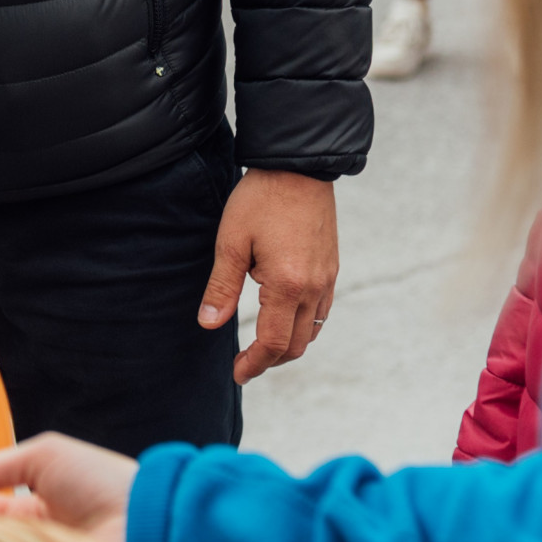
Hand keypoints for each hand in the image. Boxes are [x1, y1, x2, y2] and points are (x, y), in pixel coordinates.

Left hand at [202, 170, 338, 383]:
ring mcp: (328, 278)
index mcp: (288, 285)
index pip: (274, 343)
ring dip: (289, 345)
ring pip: (313, 330)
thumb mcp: (231, 242)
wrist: (298, 167)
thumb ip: (221, 287)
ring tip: (262, 348)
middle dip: (271, 361)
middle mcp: (315, 288)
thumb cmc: (260, 200)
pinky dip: (304, 325)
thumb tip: (209, 325)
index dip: (254, 364)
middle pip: (297, 344)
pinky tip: (284, 319)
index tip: (237, 374)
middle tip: (245, 366)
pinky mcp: (331, 267)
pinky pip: (322, 311)